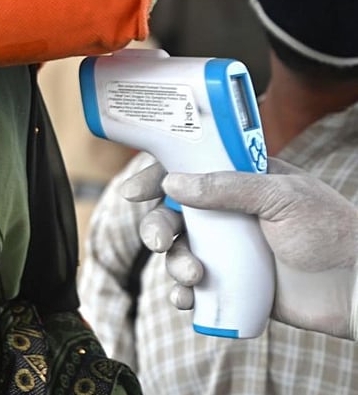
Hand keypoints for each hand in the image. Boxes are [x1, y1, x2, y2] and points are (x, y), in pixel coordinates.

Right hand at [121, 158, 357, 338]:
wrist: (356, 288)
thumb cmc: (330, 232)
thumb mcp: (283, 197)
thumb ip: (228, 187)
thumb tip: (175, 183)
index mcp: (239, 182)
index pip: (188, 170)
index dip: (157, 177)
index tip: (134, 191)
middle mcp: (227, 214)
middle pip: (172, 214)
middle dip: (157, 227)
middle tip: (158, 241)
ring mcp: (226, 250)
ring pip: (177, 252)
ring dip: (174, 264)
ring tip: (195, 277)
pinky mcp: (228, 284)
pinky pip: (191, 288)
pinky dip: (182, 294)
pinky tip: (188, 299)